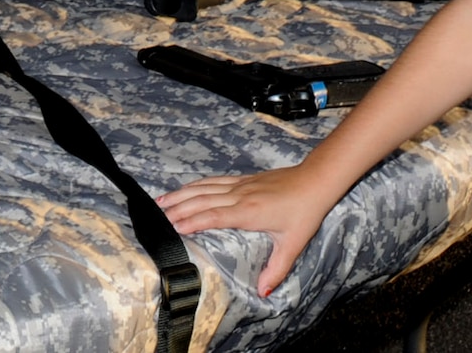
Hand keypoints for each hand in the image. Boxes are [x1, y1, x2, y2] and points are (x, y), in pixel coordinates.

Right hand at [157, 165, 339, 296]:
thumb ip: (276, 269)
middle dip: (178, 208)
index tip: (173, 228)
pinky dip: (196, 185)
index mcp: (249, 212)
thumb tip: (262, 292)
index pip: (214, 216)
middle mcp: (239, 196)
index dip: (192, 221)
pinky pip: (213, 181)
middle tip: (156, 217)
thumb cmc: (304, 212)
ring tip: (161, 202)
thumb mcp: (292, 245)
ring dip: (181, 194)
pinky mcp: (243, 180)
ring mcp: (240, 185)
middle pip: (202, 200)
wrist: (315, 181)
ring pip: (204, 188)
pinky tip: (185, 189)